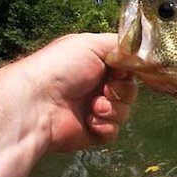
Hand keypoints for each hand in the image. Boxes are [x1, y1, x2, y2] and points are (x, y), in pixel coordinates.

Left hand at [18, 33, 137, 152]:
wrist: (39, 103)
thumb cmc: (61, 68)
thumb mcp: (91, 44)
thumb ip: (119, 45)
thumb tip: (138, 52)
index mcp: (94, 62)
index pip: (126, 66)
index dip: (130, 69)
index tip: (125, 70)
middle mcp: (95, 85)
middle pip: (129, 89)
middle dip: (122, 90)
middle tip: (106, 89)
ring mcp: (93, 109)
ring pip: (124, 111)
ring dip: (113, 108)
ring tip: (93, 107)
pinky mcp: (92, 132)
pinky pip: (114, 130)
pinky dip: (105, 125)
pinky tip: (89, 120)